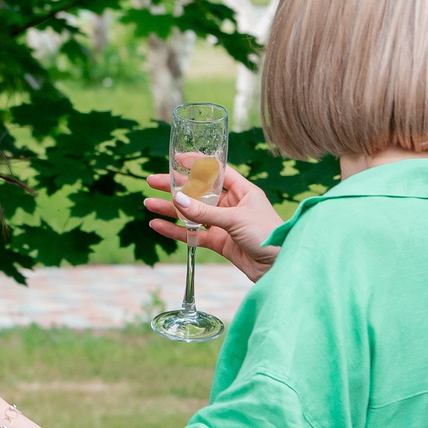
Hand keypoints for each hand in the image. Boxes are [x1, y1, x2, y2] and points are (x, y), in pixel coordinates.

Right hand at [144, 164, 282, 280]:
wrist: (279, 267)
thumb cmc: (268, 235)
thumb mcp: (236, 219)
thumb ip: (205, 212)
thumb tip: (178, 200)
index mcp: (243, 191)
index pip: (216, 171)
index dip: (196, 164)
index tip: (176, 159)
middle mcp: (232, 205)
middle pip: (199, 192)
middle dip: (176, 187)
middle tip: (153, 181)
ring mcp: (225, 224)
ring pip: (193, 213)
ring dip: (171, 209)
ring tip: (148, 203)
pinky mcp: (220, 242)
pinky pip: (193, 234)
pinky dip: (176, 230)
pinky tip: (158, 225)